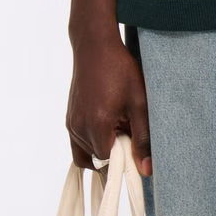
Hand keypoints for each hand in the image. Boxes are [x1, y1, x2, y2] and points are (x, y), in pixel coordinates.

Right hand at [65, 29, 151, 174]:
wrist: (94, 46)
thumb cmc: (119, 69)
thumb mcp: (138, 103)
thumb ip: (142, 139)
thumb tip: (146, 169)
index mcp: (96, 124)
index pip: (107, 162)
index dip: (122, 159)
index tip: (134, 146)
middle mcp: (78, 127)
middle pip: (96, 160)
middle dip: (113, 154)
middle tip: (127, 133)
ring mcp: (71, 123)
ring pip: (85, 153)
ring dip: (102, 148)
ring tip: (118, 126)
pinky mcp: (69, 118)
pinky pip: (78, 142)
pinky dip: (93, 141)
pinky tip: (108, 123)